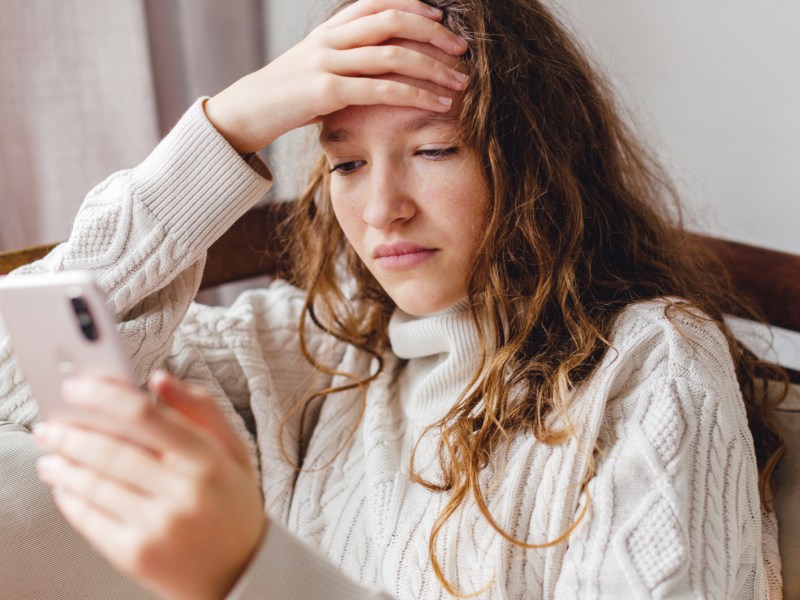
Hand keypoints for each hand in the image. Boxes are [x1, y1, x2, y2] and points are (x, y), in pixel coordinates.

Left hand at [33, 372, 264, 599]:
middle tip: (49, 425)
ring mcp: (159, 526)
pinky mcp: (137, 555)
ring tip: (50, 455)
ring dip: (63, 465)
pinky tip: (64, 487)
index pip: (146, 416)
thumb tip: (159, 379)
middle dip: (70, 433)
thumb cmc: (233, 505)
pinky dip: (70, 500)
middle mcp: (184, 492)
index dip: (104, 396)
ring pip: (95, 484)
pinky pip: (90, 520)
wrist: (241, 572)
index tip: (77, 387)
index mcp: (209, 460)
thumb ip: (202, 409)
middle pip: (111, 450)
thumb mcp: (234, 451)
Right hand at [204, 0, 467, 152]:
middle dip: (434, 32)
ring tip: (460, 82)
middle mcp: (331, 37)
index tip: (443, 20)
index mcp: (331, 28)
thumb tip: (382, 62)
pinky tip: (437, 104)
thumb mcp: (317, 66)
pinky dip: (415, 95)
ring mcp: (328, 61)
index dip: (415, 6)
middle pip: (392, 20)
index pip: (380, 2)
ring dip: (433, 67)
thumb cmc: (288, 96)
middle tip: (462, 50)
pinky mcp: (327, 90)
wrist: (247, 113)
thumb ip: (347, 58)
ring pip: (392, 53)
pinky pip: (381, 88)